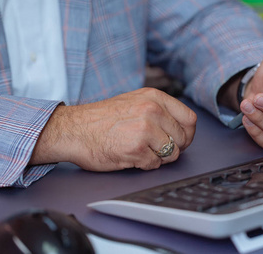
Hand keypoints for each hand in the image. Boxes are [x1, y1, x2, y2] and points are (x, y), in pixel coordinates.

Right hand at [30, 88, 196, 170]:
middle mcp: (152, 110)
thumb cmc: (100, 118)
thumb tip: (181, 126)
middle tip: (157, 149)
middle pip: (183, 138)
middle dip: (173, 148)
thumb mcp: (133, 101)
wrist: (73, 129)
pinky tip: (130, 156)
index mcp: (154, 97)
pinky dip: (144, 165)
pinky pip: (155, 165)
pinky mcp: (136, 149)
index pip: (189, 119)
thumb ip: (158, 109)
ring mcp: (145, 130)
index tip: (180, 140)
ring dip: (159, 157)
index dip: (187, 134)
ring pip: (172, 154)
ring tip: (141, 151)